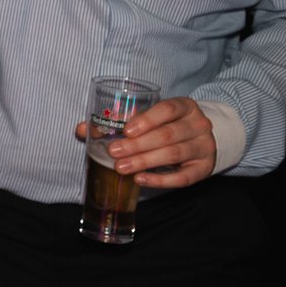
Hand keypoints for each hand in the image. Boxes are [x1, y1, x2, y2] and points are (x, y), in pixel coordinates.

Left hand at [75, 96, 215, 190]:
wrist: (199, 138)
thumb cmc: (165, 125)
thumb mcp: (148, 117)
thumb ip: (117, 121)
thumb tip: (82, 129)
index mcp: (184, 106)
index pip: (168, 109)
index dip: (147, 120)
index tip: (126, 130)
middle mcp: (198, 125)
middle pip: (168, 135)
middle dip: (138, 145)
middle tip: (114, 152)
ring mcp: (204, 147)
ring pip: (174, 154)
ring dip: (145, 162)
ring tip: (121, 167)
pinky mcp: (204, 169)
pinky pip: (183, 177)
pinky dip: (160, 180)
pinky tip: (140, 179)